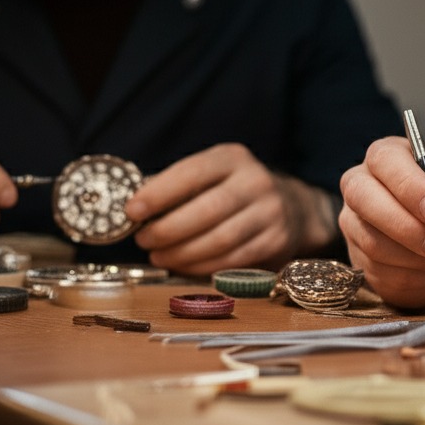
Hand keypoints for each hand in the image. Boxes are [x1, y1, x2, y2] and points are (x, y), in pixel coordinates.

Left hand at [126, 143, 338, 274]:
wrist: (292, 207)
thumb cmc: (233, 191)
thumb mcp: (212, 175)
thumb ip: (177, 187)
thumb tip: (133, 210)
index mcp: (233, 158)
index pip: (193, 172)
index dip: (159, 192)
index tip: (132, 210)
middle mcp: (256, 181)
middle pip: (207, 210)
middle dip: (168, 229)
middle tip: (143, 240)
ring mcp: (270, 213)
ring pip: (220, 240)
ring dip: (182, 253)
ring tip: (158, 256)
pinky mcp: (276, 242)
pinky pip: (232, 260)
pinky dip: (202, 267)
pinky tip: (183, 266)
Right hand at [338, 136, 424, 308]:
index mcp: (389, 158)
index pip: (385, 160)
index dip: (410, 186)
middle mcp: (361, 184)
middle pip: (361, 196)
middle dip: (404, 225)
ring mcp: (354, 221)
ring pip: (371, 239)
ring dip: (413, 256)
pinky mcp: (356, 256)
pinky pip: (376, 269)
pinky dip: (410, 276)